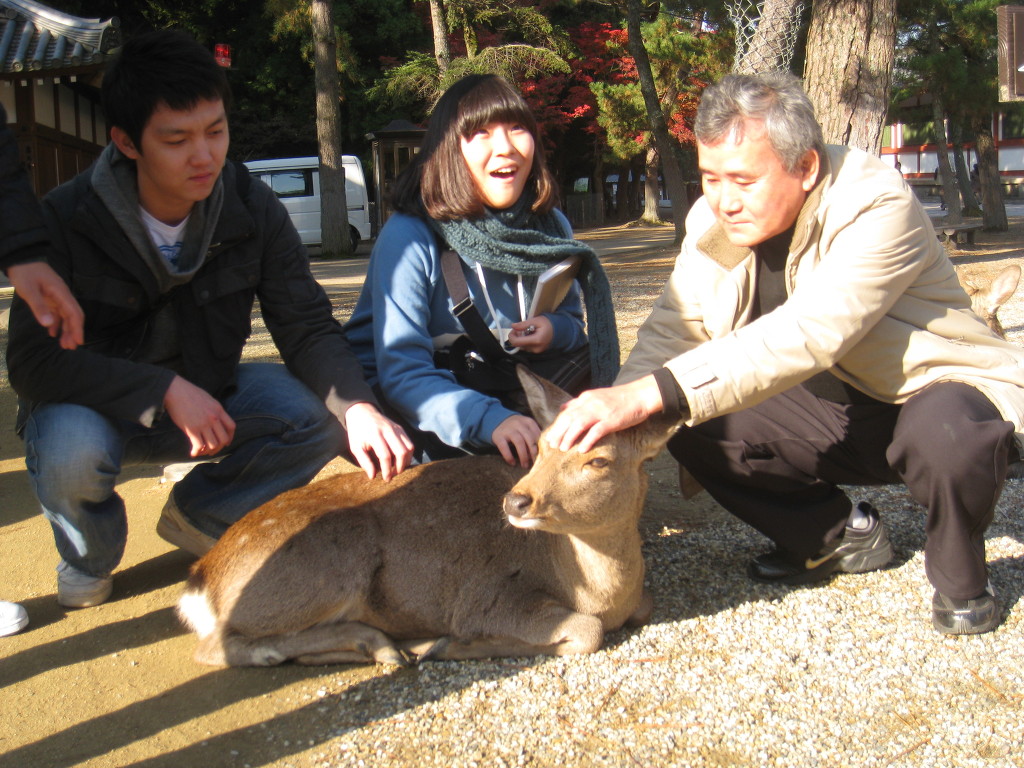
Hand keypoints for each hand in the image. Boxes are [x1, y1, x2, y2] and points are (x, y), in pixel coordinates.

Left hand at [6, 262, 83, 348]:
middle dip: (73, 332)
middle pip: (72, 316)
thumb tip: (48, 325)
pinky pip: (56, 313)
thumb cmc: (25, 272)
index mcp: (61, 293)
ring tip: (63, 344)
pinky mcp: (49, 298)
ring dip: (65, 329)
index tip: (79, 341)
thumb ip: (39, 307)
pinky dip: (56, 323)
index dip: (78, 328)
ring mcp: (56, 297)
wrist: (20, 259)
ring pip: (65, 316)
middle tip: (69, 347)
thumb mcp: (29, 290)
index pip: (74, 313)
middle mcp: (62, 296)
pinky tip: (52, 333)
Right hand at [163, 375, 235, 456]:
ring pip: (213, 445)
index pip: (231, 427)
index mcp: (218, 409)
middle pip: (223, 439)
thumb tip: (216, 419)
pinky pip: (199, 446)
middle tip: (212, 450)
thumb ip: (214, 410)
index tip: (225, 442)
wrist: (175, 391)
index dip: (229, 437)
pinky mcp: (192, 429)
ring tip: (202, 452)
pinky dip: (197, 452)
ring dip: (208, 451)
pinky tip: (193, 453)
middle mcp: (214, 418)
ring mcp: (203, 424)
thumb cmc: (189, 393)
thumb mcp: (208, 399)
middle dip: (219, 448)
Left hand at [344, 402, 413, 480]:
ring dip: (406, 461)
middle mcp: (388, 430)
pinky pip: (409, 443)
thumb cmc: (357, 432)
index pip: (385, 455)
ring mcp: (396, 428)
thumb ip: (364, 462)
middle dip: (400, 467)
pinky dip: (408, 454)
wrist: (362, 412)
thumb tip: (373, 476)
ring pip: (409, 447)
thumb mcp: (355, 447)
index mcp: (375, 435)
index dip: (387, 469)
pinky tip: (400, 460)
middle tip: (394, 475)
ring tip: (398, 469)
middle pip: (401, 452)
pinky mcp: (400, 428)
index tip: (386, 479)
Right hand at [492, 414, 540, 466]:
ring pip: (519, 442)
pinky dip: (509, 456)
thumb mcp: (525, 428)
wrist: (497, 421)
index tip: (540, 455)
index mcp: (527, 421)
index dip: (539, 446)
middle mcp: (518, 423)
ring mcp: (508, 429)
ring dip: (523, 456)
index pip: (537, 434)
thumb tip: (537, 454)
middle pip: (529, 438)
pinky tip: (513, 463)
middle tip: (534, 462)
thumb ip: (532, 438)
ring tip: (524, 465)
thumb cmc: (516, 429)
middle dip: (533, 452)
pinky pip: (504, 447)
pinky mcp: (498, 436)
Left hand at [505, 315, 552, 353]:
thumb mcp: (536, 320)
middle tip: (520, 328)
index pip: (517, 342)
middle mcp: (535, 348)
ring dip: (521, 339)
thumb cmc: (548, 324)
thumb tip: (513, 326)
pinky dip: (525, 341)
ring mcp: (536, 351)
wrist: (559, 331)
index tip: (513, 330)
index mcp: (536, 340)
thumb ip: (524, 324)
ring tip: (526, 331)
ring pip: (522, 346)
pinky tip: (530, 335)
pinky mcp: (537, 352)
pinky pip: (527, 347)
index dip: (512, 336)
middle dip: (516, 336)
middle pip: (519, 345)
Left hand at [545, 375, 663, 452]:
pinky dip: (588, 440)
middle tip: (551, 445)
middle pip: (569, 418)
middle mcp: (591, 403)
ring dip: (569, 437)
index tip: (549, 436)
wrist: (640, 394)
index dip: (556, 425)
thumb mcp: (596, 396)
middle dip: (558, 432)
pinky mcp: (612, 419)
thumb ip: (579, 403)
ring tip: (563, 449)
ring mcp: (601, 411)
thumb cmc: (619, 398)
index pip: (566, 412)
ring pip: (579, 424)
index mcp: (586, 398)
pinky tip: (581, 449)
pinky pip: (597, 431)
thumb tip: (563, 408)